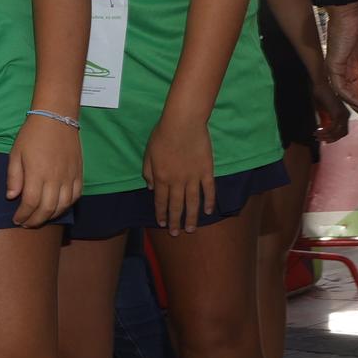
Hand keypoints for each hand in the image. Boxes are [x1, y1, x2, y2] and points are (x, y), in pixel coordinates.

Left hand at [8, 114, 82, 227]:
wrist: (56, 118)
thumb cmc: (32, 135)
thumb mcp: (15, 153)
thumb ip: (14, 177)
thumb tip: (11, 197)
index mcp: (37, 173)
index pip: (30, 203)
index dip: (23, 215)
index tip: (16, 219)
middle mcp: (55, 178)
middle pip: (47, 209)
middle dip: (35, 220)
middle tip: (26, 223)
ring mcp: (69, 176)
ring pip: (63, 206)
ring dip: (51, 216)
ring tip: (40, 218)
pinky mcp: (79, 173)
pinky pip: (76, 196)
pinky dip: (67, 206)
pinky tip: (57, 208)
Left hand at [142, 112, 215, 235]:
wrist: (183, 124)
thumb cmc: (162, 135)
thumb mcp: (148, 154)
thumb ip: (148, 172)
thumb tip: (152, 188)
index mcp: (161, 178)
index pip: (161, 201)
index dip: (161, 213)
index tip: (162, 224)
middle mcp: (177, 181)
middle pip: (176, 205)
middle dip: (175, 221)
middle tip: (176, 233)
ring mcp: (193, 177)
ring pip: (192, 202)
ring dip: (192, 217)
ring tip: (191, 229)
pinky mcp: (207, 171)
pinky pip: (209, 189)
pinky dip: (209, 201)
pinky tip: (208, 211)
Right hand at [312, 76, 351, 143]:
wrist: (320, 86)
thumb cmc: (320, 96)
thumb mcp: (324, 111)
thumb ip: (326, 120)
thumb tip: (324, 131)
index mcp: (345, 114)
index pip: (343, 131)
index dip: (334, 137)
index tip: (324, 139)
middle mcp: (346, 115)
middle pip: (342, 134)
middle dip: (331, 138)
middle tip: (319, 138)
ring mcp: (343, 114)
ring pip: (337, 132)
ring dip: (326, 135)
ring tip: (316, 135)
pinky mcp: (337, 113)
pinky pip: (332, 128)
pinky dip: (325, 131)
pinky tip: (317, 130)